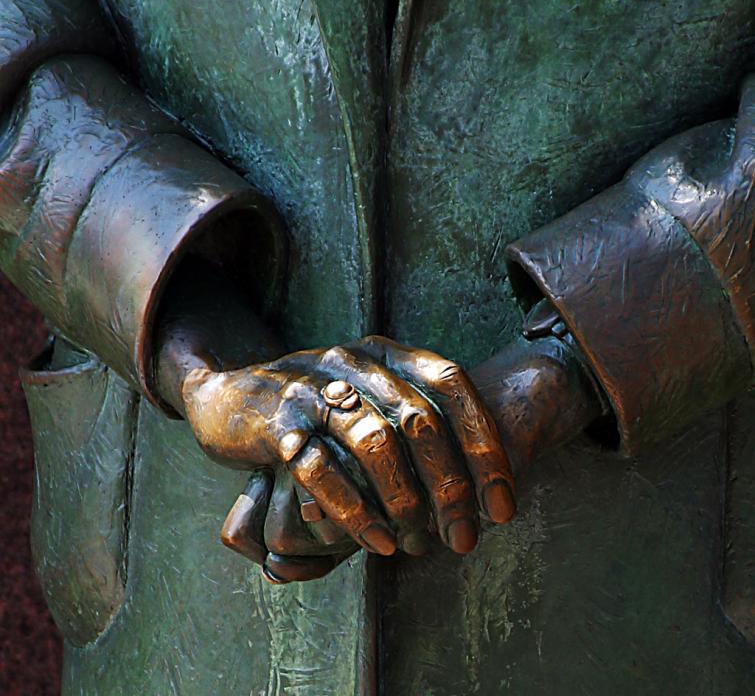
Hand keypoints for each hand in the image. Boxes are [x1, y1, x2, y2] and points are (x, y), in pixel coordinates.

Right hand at [216, 327, 608, 583]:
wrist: (230, 394)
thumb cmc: (316, 410)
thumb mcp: (367, 398)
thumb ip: (412, 422)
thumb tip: (474, 486)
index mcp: (386, 354)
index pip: (452, 383)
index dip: (485, 444)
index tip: (503, 504)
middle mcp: (355, 362)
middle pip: (420, 420)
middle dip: (451, 488)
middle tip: (464, 539)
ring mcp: (315, 387)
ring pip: (375, 443)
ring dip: (404, 502)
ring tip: (416, 544)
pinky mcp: (278, 420)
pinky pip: (322, 469)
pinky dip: (355, 512)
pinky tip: (375, 543)